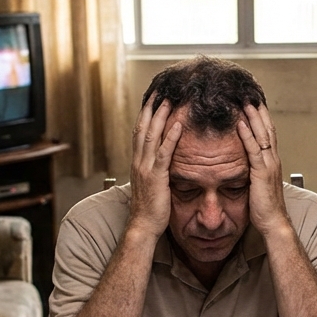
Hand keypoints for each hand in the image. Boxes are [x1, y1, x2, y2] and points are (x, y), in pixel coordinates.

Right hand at [128, 96, 181, 236]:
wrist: (143, 226)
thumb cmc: (150, 208)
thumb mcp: (151, 184)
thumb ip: (154, 169)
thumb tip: (162, 160)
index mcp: (137, 162)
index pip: (139, 132)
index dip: (145, 114)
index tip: (152, 99)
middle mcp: (138, 162)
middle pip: (143, 128)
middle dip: (151, 108)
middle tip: (159, 90)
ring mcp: (146, 168)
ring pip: (151, 136)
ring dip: (161, 116)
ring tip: (169, 99)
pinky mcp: (156, 177)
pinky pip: (164, 153)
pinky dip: (171, 137)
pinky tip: (179, 124)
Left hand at [236, 103, 289, 235]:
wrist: (274, 223)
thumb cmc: (265, 208)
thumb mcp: (259, 185)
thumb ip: (254, 172)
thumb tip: (245, 166)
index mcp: (272, 162)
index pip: (268, 134)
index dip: (262, 117)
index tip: (254, 102)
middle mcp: (273, 160)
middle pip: (267, 128)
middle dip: (259, 110)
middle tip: (250, 92)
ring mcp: (268, 165)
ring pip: (262, 134)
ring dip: (253, 116)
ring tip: (245, 100)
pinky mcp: (261, 172)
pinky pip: (253, 149)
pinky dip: (247, 134)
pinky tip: (239, 122)